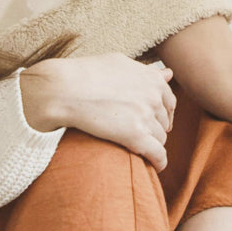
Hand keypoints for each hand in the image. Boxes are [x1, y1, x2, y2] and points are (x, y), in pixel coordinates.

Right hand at [19, 54, 177, 169]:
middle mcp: (153, 96)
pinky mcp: (135, 135)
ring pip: (160, 138)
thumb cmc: (85, 74)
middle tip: (141, 136)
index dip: (162, 114)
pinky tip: (156, 167)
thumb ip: (146, 71)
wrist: (62, 89)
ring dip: (152, 144)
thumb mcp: (119, 64)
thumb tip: (168, 74)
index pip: (169, 102)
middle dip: (154, 129)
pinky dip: (159, 162)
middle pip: (163, 122)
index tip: (153, 122)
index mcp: (151, 79)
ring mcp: (145, 116)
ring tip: (138, 149)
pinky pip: (157, 154)